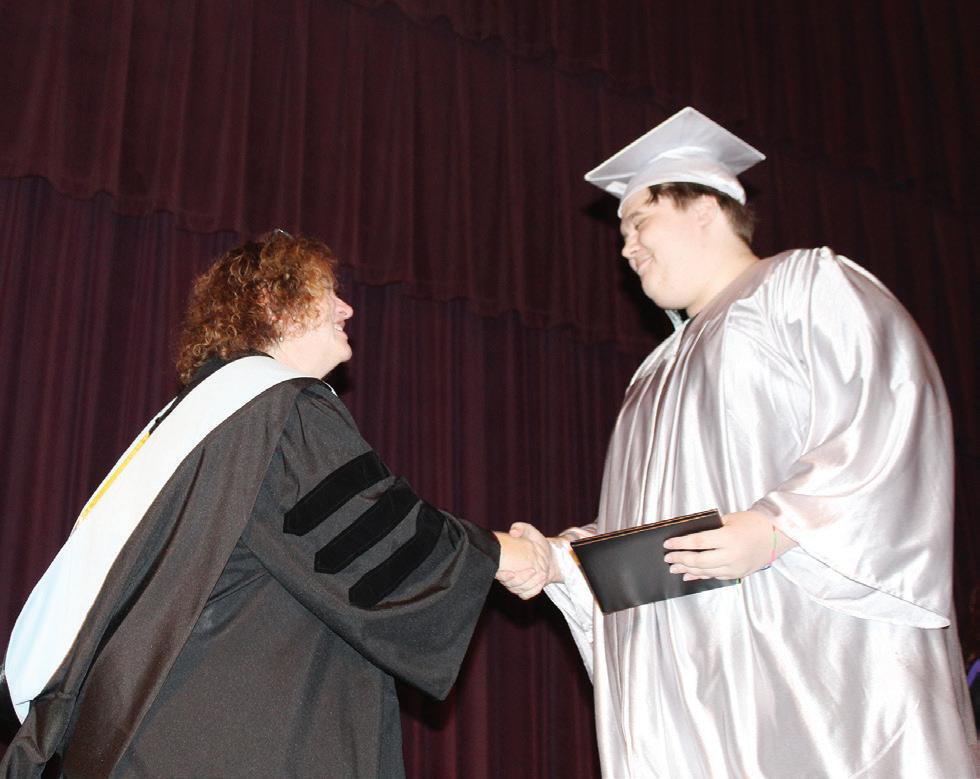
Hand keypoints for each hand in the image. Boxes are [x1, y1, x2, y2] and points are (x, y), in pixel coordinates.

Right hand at [494, 522, 560, 599]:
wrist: (548, 555)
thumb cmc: (535, 542)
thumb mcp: (529, 531)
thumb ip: (520, 527)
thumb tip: (513, 532)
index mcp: (504, 562)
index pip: (499, 573)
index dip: (503, 576)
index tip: (511, 572)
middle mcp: (508, 575)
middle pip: (509, 584)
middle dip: (520, 579)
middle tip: (532, 570)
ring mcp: (516, 584)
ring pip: (519, 590)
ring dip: (530, 583)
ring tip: (541, 572)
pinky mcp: (526, 590)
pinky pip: (527, 594)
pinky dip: (534, 588)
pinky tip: (541, 579)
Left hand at [662, 510, 794, 580]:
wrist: (776, 535)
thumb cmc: (751, 523)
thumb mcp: (729, 519)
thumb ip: (710, 529)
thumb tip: (688, 538)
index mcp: (729, 538)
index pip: (698, 543)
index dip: (680, 544)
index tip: (667, 544)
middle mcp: (732, 555)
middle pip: (700, 561)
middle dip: (681, 559)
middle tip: (668, 558)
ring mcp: (735, 567)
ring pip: (706, 571)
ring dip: (688, 570)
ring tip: (674, 567)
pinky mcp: (738, 574)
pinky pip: (715, 576)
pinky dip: (701, 576)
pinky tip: (689, 574)